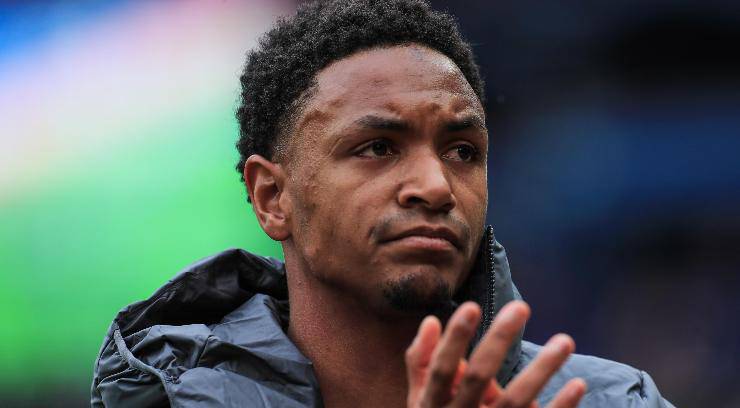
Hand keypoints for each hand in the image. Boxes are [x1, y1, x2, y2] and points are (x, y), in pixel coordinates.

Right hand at [405, 300, 585, 406]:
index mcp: (431, 405)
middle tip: (521, 306)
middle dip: (499, 340)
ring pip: (515, 402)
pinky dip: (560, 407)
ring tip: (565, 340)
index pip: (441, 368)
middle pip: (479, 377)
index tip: (472, 305)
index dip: (454, 339)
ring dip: (541, 370)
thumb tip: (430, 320)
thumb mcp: (421, 400)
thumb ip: (421, 362)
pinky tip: (577, 384)